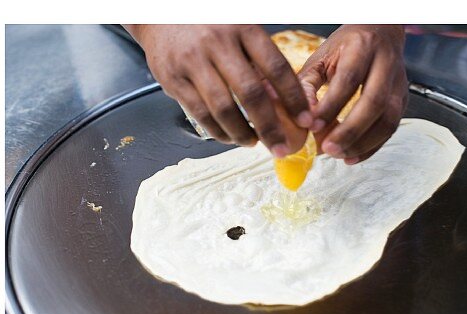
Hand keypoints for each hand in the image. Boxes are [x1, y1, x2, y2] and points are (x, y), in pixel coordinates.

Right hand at [127, 24, 309, 155]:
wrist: (159, 12)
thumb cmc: (210, 26)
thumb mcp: (240, 31)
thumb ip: (263, 62)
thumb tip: (292, 103)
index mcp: (242, 27)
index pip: (276, 68)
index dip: (294, 99)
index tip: (307, 122)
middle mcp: (216, 42)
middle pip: (251, 94)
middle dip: (271, 128)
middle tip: (281, 148)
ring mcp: (192, 60)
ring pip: (224, 110)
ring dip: (244, 134)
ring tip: (254, 142)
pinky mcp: (173, 78)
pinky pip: (201, 115)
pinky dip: (220, 132)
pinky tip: (231, 136)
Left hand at [300, 25, 407, 163]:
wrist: (381, 32)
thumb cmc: (349, 46)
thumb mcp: (323, 55)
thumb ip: (309, 83)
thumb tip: (301, 117)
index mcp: (362, 47)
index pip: (348, 79)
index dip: (331, 106)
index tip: (313, 126)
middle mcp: (386, 65)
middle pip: (374, 103)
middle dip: (350, 130)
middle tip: (329, 148)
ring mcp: (398, 85)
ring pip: (388, 120)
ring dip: (363, 143)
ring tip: (340, 155)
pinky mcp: (403, 101)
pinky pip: (390, 130)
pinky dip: (371, 147)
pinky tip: (352, 156)